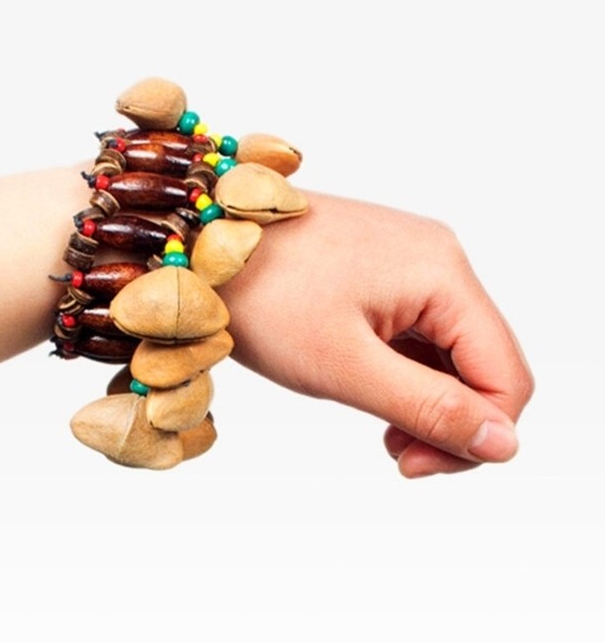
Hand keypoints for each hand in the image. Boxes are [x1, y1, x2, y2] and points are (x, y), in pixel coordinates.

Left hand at [218, 191, 533, 476]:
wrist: (203, 242)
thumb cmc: (262, 293)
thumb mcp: (345, 364)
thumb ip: (428, 408)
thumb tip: (503, 443)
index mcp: (442, 273)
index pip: (506, 375)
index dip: (476, 436)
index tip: (412, 465)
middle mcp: (437, 258)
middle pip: (481, 362)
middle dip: (448, 419)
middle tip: (395, 452)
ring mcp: (408, 259)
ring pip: (448, 350)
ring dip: (423, 397)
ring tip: (377, 423)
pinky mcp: (381, 267)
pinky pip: (415, 329)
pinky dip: (401, 369)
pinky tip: (365, 383)